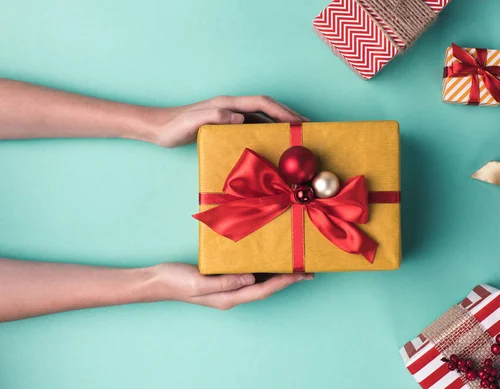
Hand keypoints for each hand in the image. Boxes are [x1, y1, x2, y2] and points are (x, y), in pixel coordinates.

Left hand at [150, 95, 307, 147]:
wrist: (159, 128)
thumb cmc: (174, 127)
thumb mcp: (192, 122)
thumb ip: (214, 117)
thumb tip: (240, 118)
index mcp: (228, 104)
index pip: (262, 103)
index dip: (282, 111)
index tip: (298, 121)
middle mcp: (232, 107)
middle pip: (267, 108)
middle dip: (289, 115)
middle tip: (307, 126)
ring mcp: (231, 115)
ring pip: (263, 117)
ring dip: (281, 123)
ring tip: (297, 134)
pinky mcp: (227, 125)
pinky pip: (253, 126)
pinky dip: (268, 131)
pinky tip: (274, 141)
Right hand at [151, 263, 312, 309]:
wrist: (157, 281)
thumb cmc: (175, 281)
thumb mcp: (199, 282)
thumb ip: (225, 282)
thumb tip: (250, 278)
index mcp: (229, 297)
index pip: (263, 290)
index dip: (284, 282)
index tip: (302, 274)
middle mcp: (232, 295)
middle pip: (266, 288)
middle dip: (288, 280)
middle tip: (309, 271)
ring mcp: (228, 288)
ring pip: (260, 282)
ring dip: (279, 275)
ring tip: (296, 266)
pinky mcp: (223, 279)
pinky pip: (249, 275)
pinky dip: (263, 269)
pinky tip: (269, 261)